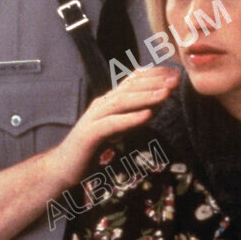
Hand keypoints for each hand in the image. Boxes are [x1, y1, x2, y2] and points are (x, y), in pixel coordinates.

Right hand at [48, 67, 179, 188]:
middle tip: (177, 79)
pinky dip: (130, 119)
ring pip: (122, 101)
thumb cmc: (92, 148)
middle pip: (130, 87)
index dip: (153, 74)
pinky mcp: (89, 134)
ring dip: (146, 96)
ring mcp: (94, 117)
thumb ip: (132, 116)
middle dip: (155, 81)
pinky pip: (112, 124)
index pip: (132, 81)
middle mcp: (102, 104)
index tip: (175, 73)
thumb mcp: (116, 129)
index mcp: (109, 101)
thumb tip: (155, 107)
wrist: (64, 166)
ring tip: (166, 93)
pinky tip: (147, 116)